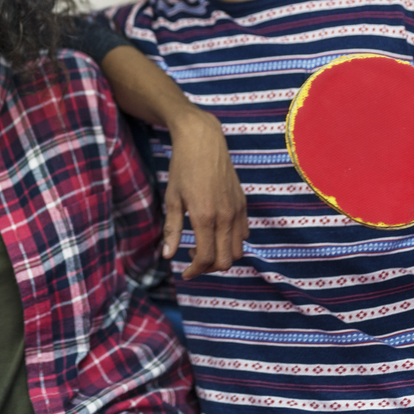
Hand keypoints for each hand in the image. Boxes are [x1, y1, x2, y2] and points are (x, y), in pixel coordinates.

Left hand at [165, 110, 247, 277]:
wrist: (202, 141)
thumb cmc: (182, 168)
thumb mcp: (172, 198)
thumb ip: (172, 229)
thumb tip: (168, 256)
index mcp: (205, 217)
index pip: (207, 258)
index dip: (195, 271)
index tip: (185, 273)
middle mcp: (225, 216)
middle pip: (226, 260)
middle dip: (209, 267)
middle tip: (192, 259)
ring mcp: (237, 210)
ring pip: (239, 250)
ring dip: (222, 256)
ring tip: (203, 246)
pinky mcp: (243, 203)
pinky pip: (244, 233)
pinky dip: (232, 241)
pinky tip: (215, 232)